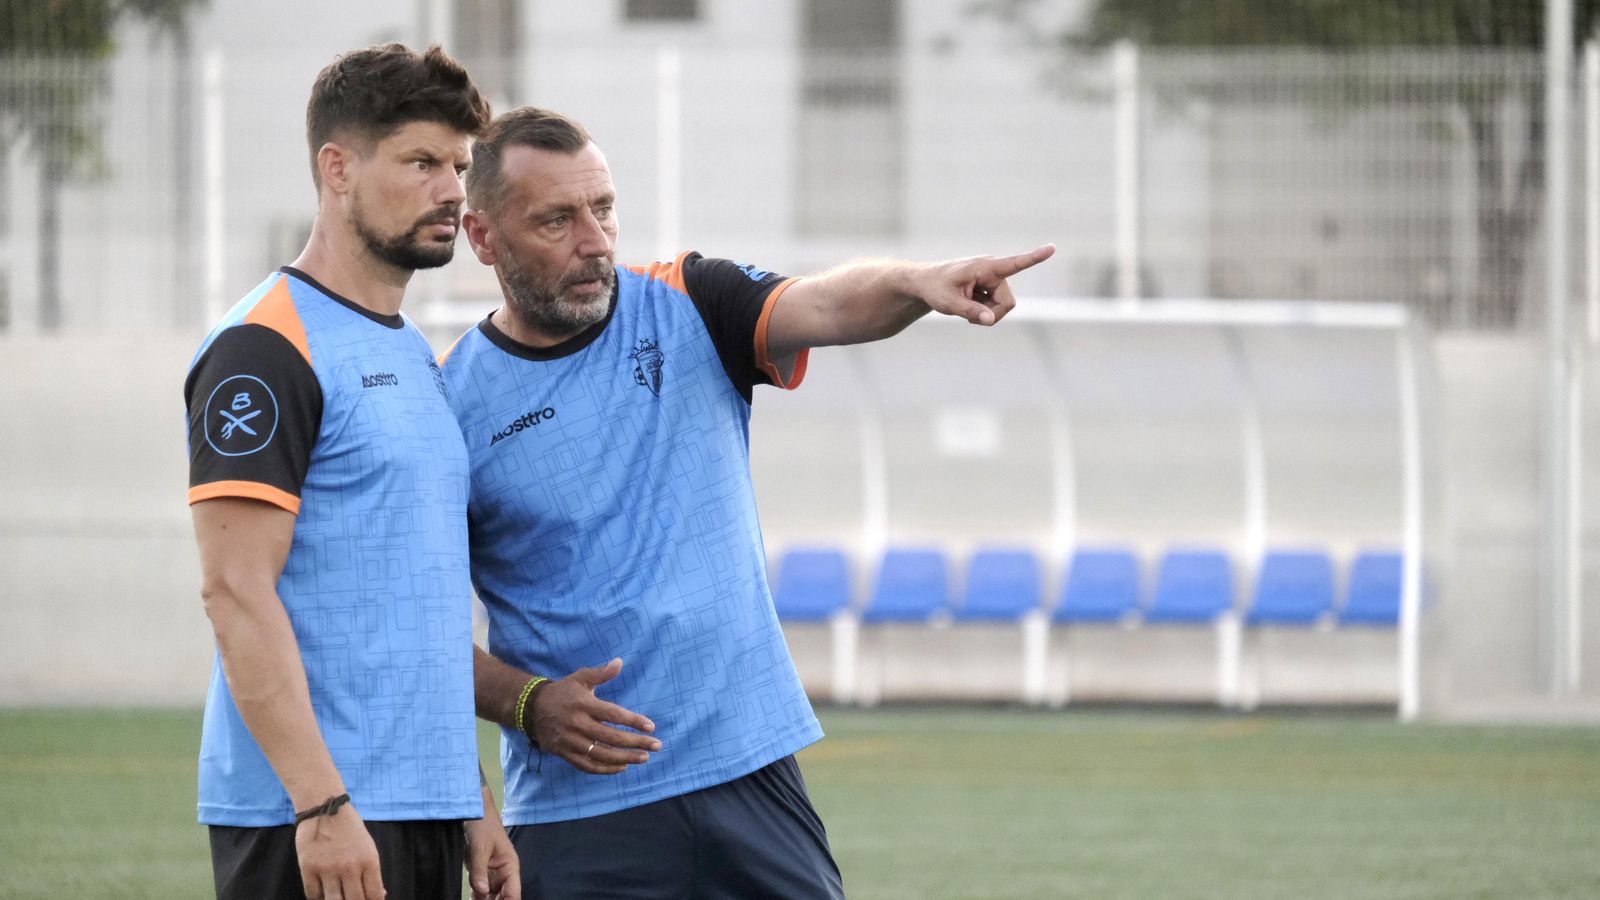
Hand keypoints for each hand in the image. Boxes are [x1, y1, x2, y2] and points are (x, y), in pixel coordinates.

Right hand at [294, 802, 383, 899]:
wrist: (324, 807)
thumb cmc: (349, 827)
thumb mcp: (368, 847)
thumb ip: (371, 872)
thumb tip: (378, 895)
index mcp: (369, 861)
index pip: (374, 895)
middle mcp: (349, 867)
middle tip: (351, 899)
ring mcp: (328, 869)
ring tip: (338, 897)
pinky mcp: (308, 868)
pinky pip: (313, 895)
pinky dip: (319, 898)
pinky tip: (322, 894)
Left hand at [464, 791, 519, 899]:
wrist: (471, 810)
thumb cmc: (482, 824)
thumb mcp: (480, 846)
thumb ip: (480, 870)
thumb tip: (482, 892)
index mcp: (510, 867)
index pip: (513, 894)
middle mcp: (502, 875)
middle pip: (502, 899)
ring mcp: (490, 876)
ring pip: (490, 898)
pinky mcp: (479, 875)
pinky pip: (478, 894)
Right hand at [530, 658, 660, 774]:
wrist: (531, 708)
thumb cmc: (562, 691)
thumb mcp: (580, 678)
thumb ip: (601, 673)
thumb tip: (620, 662)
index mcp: (584, 704)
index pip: (613, 714)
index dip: (633, 721)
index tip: (651, 727)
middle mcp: (577, 724)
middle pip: (611, 737)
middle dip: (636, 742)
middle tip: (656, 745)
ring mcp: (570, 741)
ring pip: (601, 754)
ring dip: (625, 758)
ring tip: (643, 758)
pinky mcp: (565, 753)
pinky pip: (587, 766)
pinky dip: (605, 769)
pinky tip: (622, 767)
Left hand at [916, 243, 1055, 325]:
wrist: (926, 284)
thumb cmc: (936, 288)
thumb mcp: (949, 303)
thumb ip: (971, 311)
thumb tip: (990, 319)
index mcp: (985, 267)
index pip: (1014, 263)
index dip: (1034, 258)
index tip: (1052, 248)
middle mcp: (993, 271)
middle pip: (1007, 302)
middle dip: (993, 314)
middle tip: (971, 319)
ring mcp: (993, 279)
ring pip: (1003, 306)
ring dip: (987, 313)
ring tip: (967, 308)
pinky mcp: (991, 287)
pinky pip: (996, 306)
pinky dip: (984, 311)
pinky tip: (970, 306)